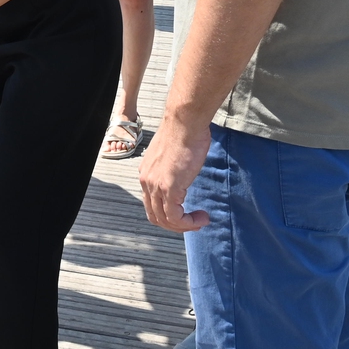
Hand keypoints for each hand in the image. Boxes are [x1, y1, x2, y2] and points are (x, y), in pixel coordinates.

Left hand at [139, 109, 211, 231]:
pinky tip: (202, 217)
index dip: (168, 214)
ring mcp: (156, 185)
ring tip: (201, 220)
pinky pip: (175, 216)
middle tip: (194, 223)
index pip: (151, 204)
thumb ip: (172, 168)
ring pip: (165, 219)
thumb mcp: (173, 154)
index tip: (186, 214)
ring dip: (185, 226)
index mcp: (146, 173)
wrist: (185, 123)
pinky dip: (188, 222)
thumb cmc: (184, 132)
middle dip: (175, 225)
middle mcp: (146, 181)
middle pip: (155, 216)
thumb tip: (183, 173)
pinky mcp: (169, 188)